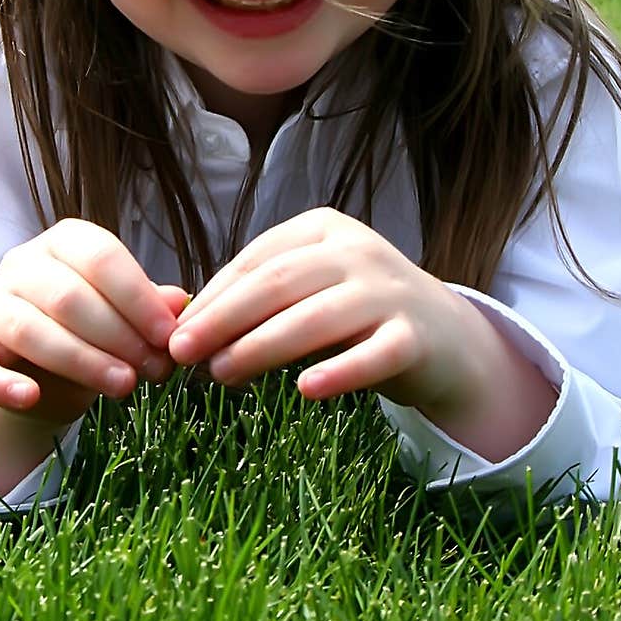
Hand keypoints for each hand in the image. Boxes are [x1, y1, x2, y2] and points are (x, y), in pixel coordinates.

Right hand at [0, 219, 189, 426]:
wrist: (37, 372)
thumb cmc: (89, 330)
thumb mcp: (123, 314)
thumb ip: (149, 306)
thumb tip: (181, 301)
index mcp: (63, 242)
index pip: (102, 257)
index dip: (138, 297)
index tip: (169, 336)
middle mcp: (19, 264)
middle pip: (68, 296)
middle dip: (117, 335)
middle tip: (153, 370)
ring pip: (31, 330)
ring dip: (81, 360)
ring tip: (122, 387)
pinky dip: (1, 383)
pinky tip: (30, 398)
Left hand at [167, 207, 494, 416]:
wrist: (446, 337)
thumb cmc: (356, 313)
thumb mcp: (310, 291)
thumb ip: (257, 300)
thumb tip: (185, 328)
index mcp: (323, 229)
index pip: (255, 261)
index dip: (211, 298)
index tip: (174, 333)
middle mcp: (357, 251)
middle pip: (279, 283)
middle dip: (224, 318)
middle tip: (182, 353)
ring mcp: (389, 291)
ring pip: (317, 317)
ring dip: (262, 346)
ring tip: (222, 374)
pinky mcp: (416, 337)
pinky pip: (374, 355)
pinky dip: (340, 371)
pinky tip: (305, 390)